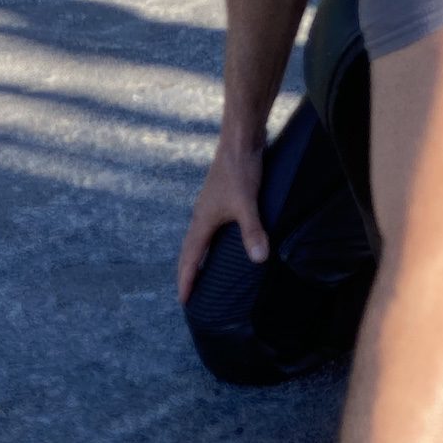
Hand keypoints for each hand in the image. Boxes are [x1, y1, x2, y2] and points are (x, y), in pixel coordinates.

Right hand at [177, 139, 267, 303]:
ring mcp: (209, 207)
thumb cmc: (240, 170)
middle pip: (188, 251)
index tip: (183, 301)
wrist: (240, 141)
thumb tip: (258, 259)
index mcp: (202, 221)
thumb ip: (252, 231)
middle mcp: (201, 216)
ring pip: (197, 240)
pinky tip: (220, 246)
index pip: (190, 258)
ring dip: (195, 259)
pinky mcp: (219, 200)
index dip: (187, 281)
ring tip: (199, 275)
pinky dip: (207, 245)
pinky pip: (208, 230)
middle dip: (186, 274)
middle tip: (187, 294)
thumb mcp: (248, 203)